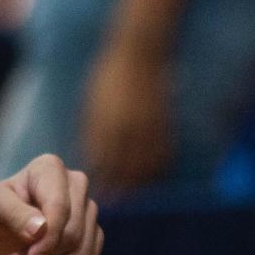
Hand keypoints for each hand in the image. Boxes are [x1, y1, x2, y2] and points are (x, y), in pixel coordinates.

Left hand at [80, 47, 171, 191]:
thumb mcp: (93, 103)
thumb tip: (91, 156)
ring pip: (144, 166)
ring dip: (136, 183)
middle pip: (123, 169)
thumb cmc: (109, 77)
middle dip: (117, 187)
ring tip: (129, 192)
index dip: (100, 178)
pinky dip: (156, 169)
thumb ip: (94, 130)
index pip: (102, 160)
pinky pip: (162, 155)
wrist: (138, 55)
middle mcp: (127, 128)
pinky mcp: (163, 124)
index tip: (95, 190)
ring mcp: (147, 127)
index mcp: (105, 122)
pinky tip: (149, 176)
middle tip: (112, 199)